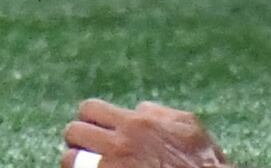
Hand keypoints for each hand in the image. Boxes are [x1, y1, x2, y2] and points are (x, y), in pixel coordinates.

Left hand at [64, 99, 231, 167]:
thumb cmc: (201, 162)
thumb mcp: (187, 127)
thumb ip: (159, 113)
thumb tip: (139, 108)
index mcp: (135, 124)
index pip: (89, 109)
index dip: (89, 118)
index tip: (94, 127)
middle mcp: (119, 145)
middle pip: (73, 132)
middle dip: (77, 140)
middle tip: (85, 148)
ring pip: (69, 160)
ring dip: (74, 162)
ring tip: (84, 165)